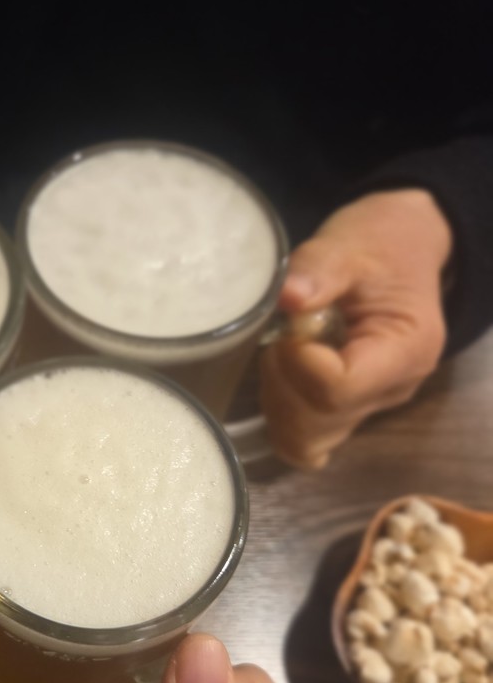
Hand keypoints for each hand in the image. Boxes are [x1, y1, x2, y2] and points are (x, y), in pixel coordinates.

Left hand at [261, 188, 451, 467]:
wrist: (404, 249)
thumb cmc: (381, 243)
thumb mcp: (350, 241)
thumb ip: (319, 267)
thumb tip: (287, 297)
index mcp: (404, 351)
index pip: (336, 389)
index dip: (297, 363)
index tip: (289, 326)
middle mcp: (391, 391)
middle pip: (318, 425)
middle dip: (282, 383)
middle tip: (282, 337)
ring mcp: (370, 407)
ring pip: (305, 442)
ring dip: (278, 399)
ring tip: (286, 350)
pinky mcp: (349, 410)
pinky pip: (305, 438)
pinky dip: (283, 414)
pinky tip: (286, 373)